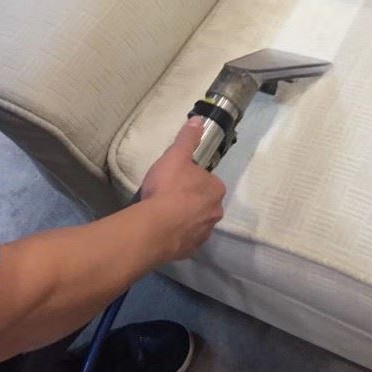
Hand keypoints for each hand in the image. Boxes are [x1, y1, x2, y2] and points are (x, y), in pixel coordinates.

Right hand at [140, 117, 226, 261]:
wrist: (155, 227)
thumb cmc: (168, 188)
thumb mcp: (176, 156)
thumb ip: (187, 139)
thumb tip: (199, 121)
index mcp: (216, 190)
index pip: (208, 181)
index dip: (192, 179)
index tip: (176, 179)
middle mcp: (215, 213)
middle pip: (203, 202)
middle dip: (190, 200)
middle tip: (168, 197)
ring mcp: (203, 234)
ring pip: (196, 222)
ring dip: (184, 219)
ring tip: (163, 215)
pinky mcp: (190, 250)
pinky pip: (185, 239)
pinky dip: (177, 236)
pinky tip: (163, 231)